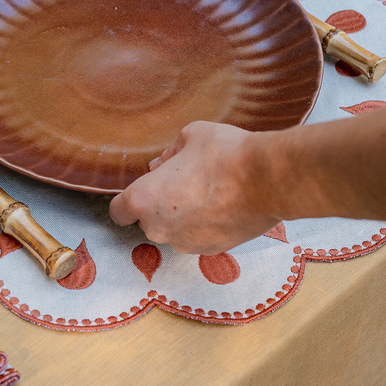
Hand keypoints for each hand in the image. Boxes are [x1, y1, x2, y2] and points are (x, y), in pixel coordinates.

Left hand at [109, 121, 278, 255]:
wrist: (267, 180)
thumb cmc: (224, 154)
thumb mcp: (190, 136)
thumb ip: (169, 153)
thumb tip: (163, 165)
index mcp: (144, 200)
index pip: (118, 212)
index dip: (128, 200)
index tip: (143, 191)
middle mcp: (159, 229)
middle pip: (148, 220)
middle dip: (160, 205)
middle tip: (184, 181)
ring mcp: (186, 243)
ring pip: (175, 230)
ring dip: (183, 216)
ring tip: (209, 191)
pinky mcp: (212, 250)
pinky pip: (199, 236)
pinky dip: (206, 225)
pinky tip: (224, 204)